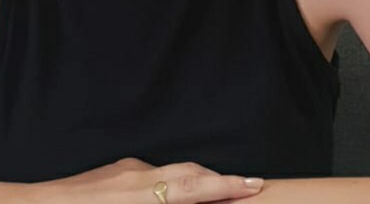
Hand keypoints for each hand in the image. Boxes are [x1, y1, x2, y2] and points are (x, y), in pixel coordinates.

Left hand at [38, 156, 264, 203]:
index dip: (227, 185)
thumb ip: (163, 203)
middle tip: (249, 185)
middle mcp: (137, 176)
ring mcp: (125, 170)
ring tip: (217, 194)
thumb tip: (188, 198)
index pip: (194, 187)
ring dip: (195, 182)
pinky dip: (170, 184)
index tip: (254, 183)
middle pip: (188, 172)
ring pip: (170, 173)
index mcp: (142, 195)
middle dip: (220, 179)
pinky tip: (173, 196)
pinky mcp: (115, 170)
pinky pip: (152, 174)